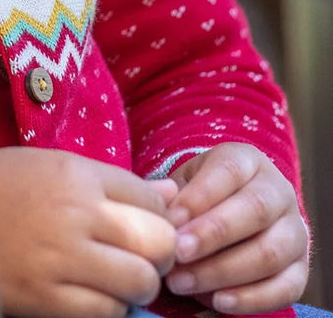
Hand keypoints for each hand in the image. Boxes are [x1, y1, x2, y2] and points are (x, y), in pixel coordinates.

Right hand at [0, 146, 178, 317]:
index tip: (146, 226)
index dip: (158, 216)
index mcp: (76, 173)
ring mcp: (61, 258)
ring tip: (118, 281)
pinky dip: (108, 309)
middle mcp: (76, 213)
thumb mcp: (52, 165)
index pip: (150, 198)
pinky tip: (92, 296)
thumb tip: (170, 195)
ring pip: (138, 281)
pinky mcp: (46, 298)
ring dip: (137, 286)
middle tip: (143, 258)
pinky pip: (105, 313)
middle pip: (157, 241)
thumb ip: (112, 182)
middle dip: (160, 255)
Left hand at [163, 143, 308, 311]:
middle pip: (255, 210)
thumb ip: (171, 196)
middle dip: (213, 235)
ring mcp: (295, 231)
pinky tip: (218, 302)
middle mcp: (279, 191)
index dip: (199, 197)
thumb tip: (161, 213)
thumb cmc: (201, 197)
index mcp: (247, 160)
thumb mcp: (185, 183)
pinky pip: (286, 288)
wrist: (235, 215)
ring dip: (224, 272)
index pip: (228, 171)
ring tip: (183, 283)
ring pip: (270, 252)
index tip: (170, 222)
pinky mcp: (301, 269)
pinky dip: (252, 299)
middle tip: (177, 254)